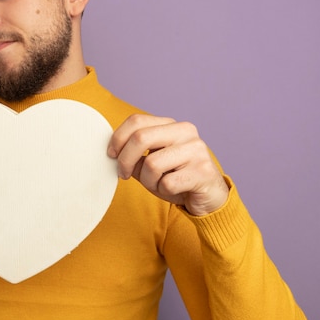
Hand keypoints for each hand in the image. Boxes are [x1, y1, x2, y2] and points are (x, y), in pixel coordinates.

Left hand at [107, 114, 227, 215]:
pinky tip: (174, 190)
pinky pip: (167, 183)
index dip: (117, 138)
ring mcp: (196, 150)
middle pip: (140, 137)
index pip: (136, 120)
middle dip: (125, 159)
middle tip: (123, 174)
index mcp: (171, 124)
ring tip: (158, 184)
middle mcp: (185, 131)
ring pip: (151, 164)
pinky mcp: (203, 171)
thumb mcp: (150, 162)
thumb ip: (134, 153)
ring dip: (147, 181)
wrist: (208, 198)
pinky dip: (163, 191)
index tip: (111, 155)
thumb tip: (112, 151)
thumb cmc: (175, 178)